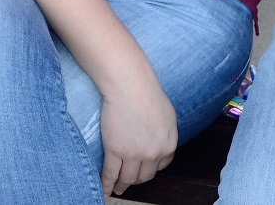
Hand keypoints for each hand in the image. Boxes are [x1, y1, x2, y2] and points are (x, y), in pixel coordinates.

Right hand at [99, 81, 177, 197]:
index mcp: (169, 143)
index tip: (144, 169)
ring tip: (117, 187)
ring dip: (122, 185)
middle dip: (137, 178)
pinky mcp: (115, 151)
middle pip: (145, 175)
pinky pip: (110, 175)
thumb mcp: (167, 114)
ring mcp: (134, 154)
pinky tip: (105, 190)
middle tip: (129, 179)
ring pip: (128, 178)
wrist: (130, 84)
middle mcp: (154, 152)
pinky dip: (106, 186)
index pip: (161, 165)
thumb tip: (159, 145)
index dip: (151, 168)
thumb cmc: (147, 92)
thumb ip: (165, 133)